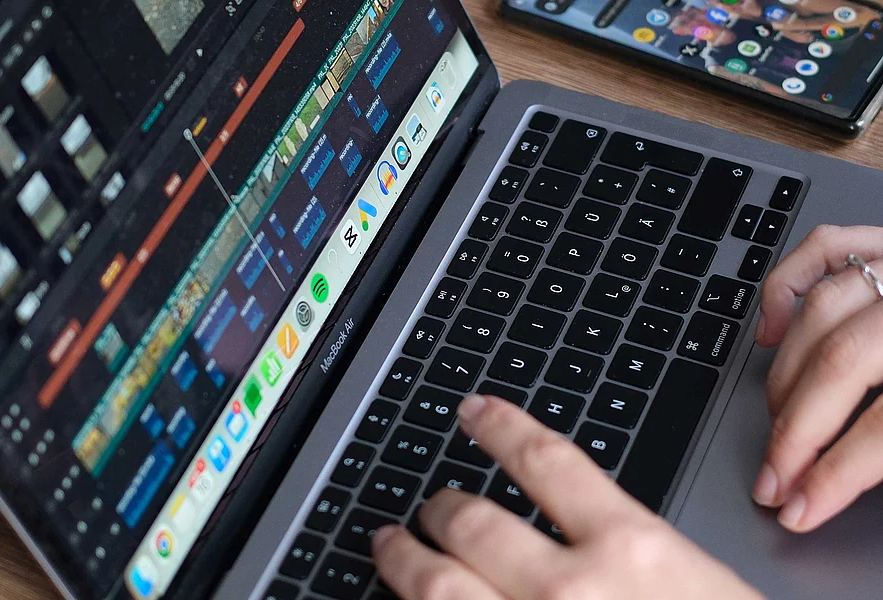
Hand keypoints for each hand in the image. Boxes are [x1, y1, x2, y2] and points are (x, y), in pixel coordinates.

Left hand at [372, 395, 762, 599]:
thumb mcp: (693, 581)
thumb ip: (628, 547)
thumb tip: (572, 520)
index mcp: (632, 550)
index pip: (546, 459)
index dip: (501, 427)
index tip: (475, 412)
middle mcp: (573, 592)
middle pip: (474, 523)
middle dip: (440, 508)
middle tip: (430, 507)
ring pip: (438, 585)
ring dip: (404, 560)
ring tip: (391, 546)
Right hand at [753, 225, 882, 531]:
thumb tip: (871, 479)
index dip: (834, 475)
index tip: (800, 508)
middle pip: (839, 368)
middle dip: (792, 434)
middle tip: (771, 480)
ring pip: (820, 314)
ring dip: (785, 379)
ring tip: (778, 425)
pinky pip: (823, 250)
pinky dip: (784, 289)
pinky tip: (773, 331)